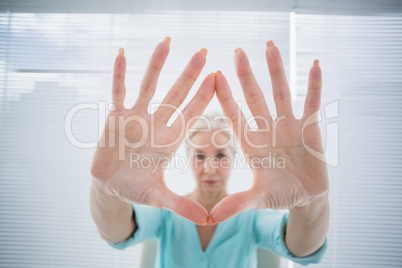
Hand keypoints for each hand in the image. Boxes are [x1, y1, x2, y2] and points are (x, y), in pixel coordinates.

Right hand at [90, 38, 214, 224]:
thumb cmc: (136, 188)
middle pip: (175, 95)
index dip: (203, 97)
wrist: (111, 185)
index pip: (191, 114)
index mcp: (170, 140)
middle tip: (204, 53)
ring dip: (157, 65)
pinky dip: (120, 74)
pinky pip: (118, 91)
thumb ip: (180, 205)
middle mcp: (156, 124)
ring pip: (148, 86)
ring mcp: (135, 117)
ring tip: (167, 42)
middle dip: (189, 74)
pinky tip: (123, 54)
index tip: (218, 79)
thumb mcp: (158, 197)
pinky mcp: (115, 117)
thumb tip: (206, 221)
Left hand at [210, 42, 328, 222]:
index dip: (226, 98)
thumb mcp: (259, 199)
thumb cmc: (279, 194)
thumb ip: (238, 204)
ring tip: (271, 47)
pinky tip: (315, 65)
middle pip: (255, 98)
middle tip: (237, 52)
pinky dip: (314, 86)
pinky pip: (312, 103)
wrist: (306, 196)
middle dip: (247, 76)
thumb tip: (212, 218)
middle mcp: (268, 130)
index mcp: (252, 144)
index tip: (215, 77)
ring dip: (277, 72)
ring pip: (281, 94)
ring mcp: (289, 126)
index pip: (236, 116)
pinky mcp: (310, 128)